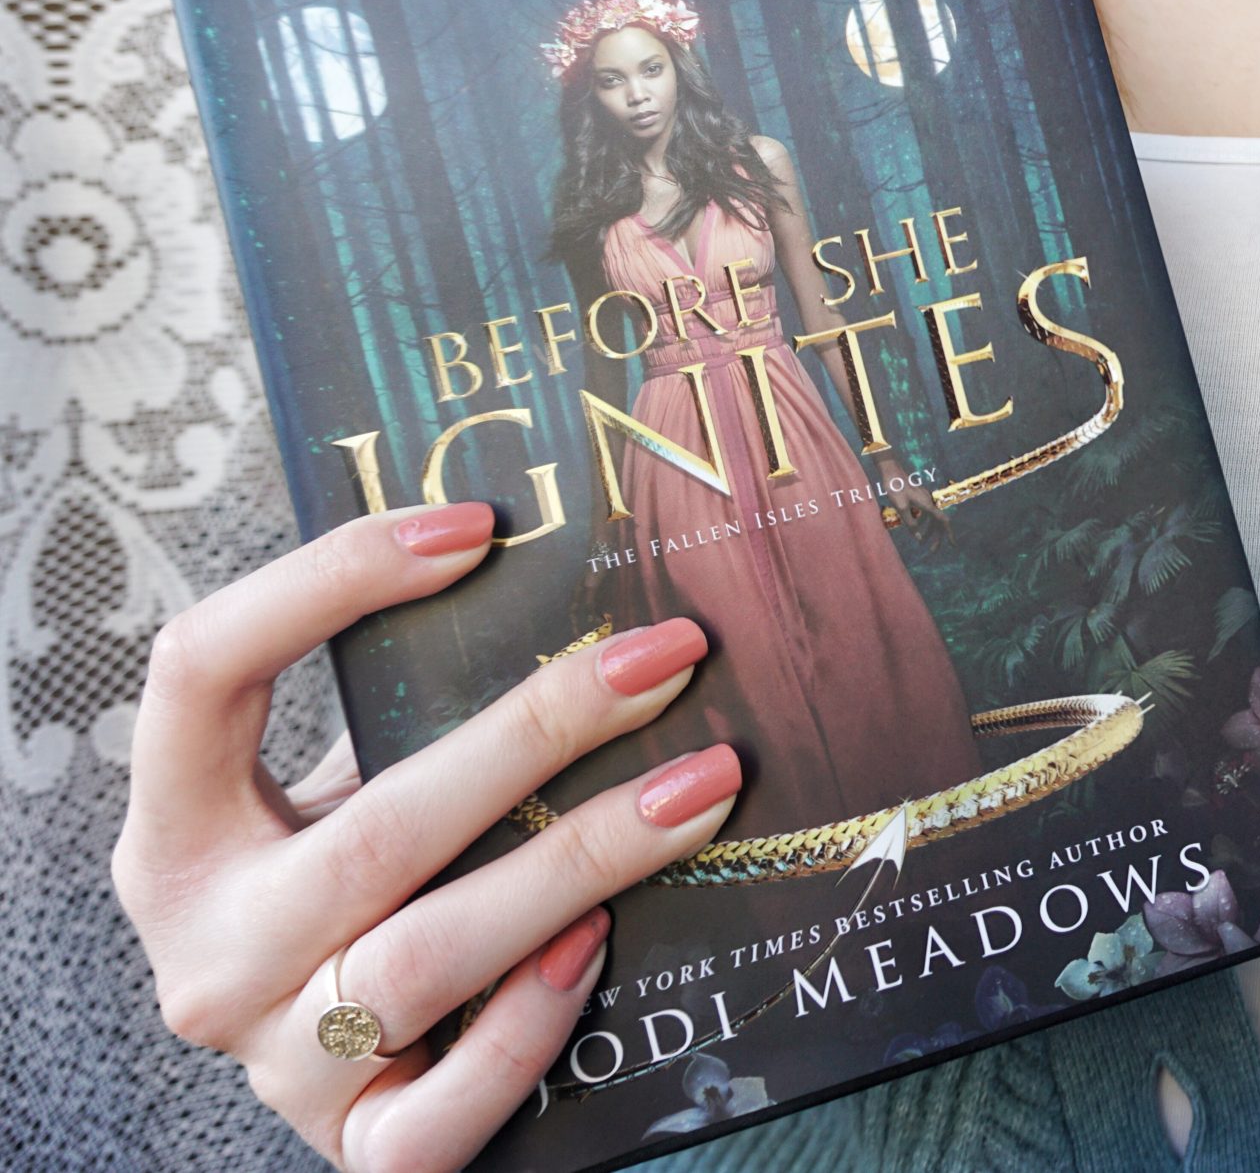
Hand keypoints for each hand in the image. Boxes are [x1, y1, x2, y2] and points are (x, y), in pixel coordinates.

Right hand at [111, 502, 741, 1171]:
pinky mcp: (353, 1149)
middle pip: (380, 826)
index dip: (326, 582)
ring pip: (433, 956)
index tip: (477, 529)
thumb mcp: (347, 798)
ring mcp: (278, 1060)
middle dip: (542, 729)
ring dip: (585, 861)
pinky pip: (446, 1107)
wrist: (350, 1075)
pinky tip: (601, 945)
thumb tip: (582, 596)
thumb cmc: (367, 893)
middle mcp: (210, 951)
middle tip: (667, 656)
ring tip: (702, 785)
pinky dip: (530, 1024)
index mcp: (178, 837)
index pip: (202, 672)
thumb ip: (411, 717)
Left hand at [881, 477, 949, 550]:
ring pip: (931, 519)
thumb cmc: (895, 488)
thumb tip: (919, 539)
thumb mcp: (901, 508)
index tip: (953, 545)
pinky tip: (914, 527)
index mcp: (927, 505)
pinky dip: (922, 522)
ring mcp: (925, 500)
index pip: (943, 521)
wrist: (891, 472)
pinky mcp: (920, 498)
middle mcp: (929, 502)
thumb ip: (910, 524)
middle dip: (936, 537)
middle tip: (932, 551)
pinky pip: (925, 513)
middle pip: (938, 523)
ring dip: (928, 531)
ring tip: (921, 543)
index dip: (949, 534)